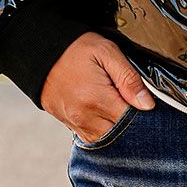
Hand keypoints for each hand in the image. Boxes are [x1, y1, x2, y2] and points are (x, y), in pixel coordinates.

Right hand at [41, 32, 155, 140]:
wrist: (40, 50)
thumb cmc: (73, 48)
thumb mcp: (106, 52)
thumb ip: (128, 78)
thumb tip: (147, 104)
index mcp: (96, 99)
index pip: (130, 121)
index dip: (142, 114)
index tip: (145, 103)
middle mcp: (84, 117)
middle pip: (118, 135)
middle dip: (130, 123)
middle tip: (133, 103)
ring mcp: (74, 123)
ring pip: (105, 139)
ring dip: (115, 127)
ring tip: (118, 106)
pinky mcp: (66, 123)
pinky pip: (90, 136)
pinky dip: (101, 129)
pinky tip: (105, 113)